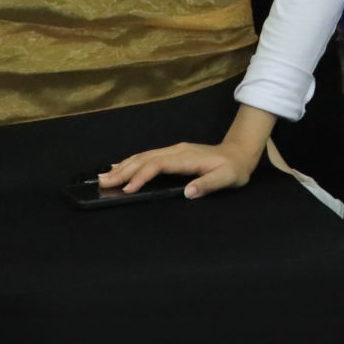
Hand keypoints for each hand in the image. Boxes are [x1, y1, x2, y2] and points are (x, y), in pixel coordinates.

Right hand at [101, 138, 259, 198]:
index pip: (157, 165)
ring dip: (124, 166)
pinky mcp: (172, 153)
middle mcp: (176, 151)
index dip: (141, 176)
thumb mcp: (228, 178)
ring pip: (143, 156)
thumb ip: (208, 185)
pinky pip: (148, 156)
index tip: (127, 189)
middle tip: (104, 182)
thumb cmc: (234, 168)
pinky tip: (121, 166)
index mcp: (186, 157)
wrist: (239, 152)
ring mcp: (173, 150)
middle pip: (144, 159)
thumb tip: (188, 193)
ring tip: (105, 175)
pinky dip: (132, 161)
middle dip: (124, 171)